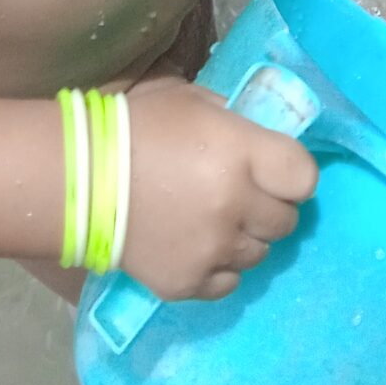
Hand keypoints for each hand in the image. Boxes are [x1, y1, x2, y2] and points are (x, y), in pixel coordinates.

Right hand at [120, 78, 316, 299]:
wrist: (81, 177)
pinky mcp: (189, 283)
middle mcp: (235, 206)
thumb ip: (236, 121)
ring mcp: (213, 250)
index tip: (276, 171)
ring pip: (259, 254)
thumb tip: (262, 138)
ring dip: (244, 237)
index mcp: (241, 153)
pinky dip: (219, 266)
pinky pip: (229, 282)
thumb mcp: (194, 102)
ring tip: (214, 220)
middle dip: (269, 206)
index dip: (293, 174)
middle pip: (286, 220)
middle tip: (241, 195)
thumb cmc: (139, 127)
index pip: (304, 177)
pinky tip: (197, 245)